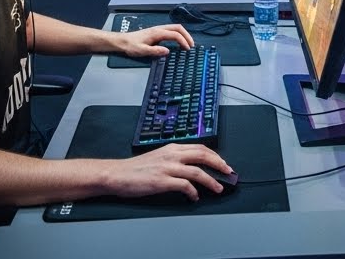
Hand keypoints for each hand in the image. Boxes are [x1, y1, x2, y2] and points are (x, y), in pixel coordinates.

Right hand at [103, 143, 231, 200]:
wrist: (117, 174)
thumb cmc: (135, 169)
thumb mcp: (158, 157)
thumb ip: (174, 159)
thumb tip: (192, 166)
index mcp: (171, 148)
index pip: (200, 147)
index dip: (215, 156)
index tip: (223, 163)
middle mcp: (171, 155)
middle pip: (203, 155)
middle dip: (219, 164)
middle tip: (228, 173)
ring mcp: (167, 168)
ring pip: (198, 172)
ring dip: (211, 181)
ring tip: (218, 189)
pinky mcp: (162, 181)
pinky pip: (185, 186)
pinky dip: (193, 192)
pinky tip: (194, 197)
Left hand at [113, 24, 194, 57]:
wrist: (123, 41)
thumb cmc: (131, 46)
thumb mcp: (142, 51)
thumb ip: (155, 51)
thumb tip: (167, 51)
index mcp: (157, 32)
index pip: (175, 34)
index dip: (183, 41)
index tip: (187, 49)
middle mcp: (159, 29)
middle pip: (178, 28)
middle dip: (187, 35)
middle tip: (191, 45)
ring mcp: (158, 29)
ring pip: (175, 28)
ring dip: (183, 34)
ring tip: (187, 44)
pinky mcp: (157, 32)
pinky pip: (172, 31)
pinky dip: (178, 35)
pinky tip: (178, 42)